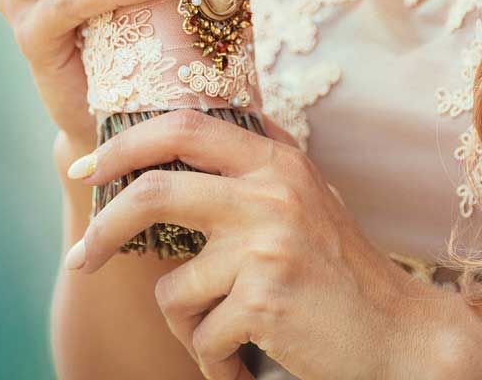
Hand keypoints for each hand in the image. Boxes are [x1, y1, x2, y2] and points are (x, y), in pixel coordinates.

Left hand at [61, 109, 457, 379]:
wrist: (400, 335)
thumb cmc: (338, 269)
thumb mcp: (300, 196)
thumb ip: (249, 163)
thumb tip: (170, 132)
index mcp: (275, 160)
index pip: (184, 125)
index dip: (126, 142)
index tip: (88, 166)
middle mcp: (271, 191)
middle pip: (154, 191)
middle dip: (104, 227)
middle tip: (82, 257)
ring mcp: (267, 243)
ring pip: (174, 287)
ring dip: (188, 324)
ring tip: (229, 333)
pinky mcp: (265, 299)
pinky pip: (202, 335)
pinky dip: (214, 360)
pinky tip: (246, 362)